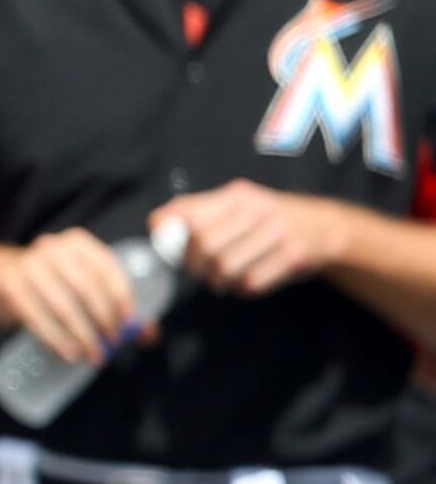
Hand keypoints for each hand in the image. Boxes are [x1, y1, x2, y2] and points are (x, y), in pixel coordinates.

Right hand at [0, 225, 142, 365]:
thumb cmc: (52, 285)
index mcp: (77, 243)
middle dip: (103, 320)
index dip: (121, 296)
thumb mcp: (81, 286)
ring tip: (93, 356)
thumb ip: (115, 306)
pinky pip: (36, 317)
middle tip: (112, 345)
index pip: (107, 268)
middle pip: (86, 288)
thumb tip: (148, 333)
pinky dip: (55, 339)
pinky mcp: (9, 286)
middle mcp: (52, 248)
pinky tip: (68, 354)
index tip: (129, 323)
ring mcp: (27, 265)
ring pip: (63, 305)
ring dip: (82, 335)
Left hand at [153, 183, 357, 296]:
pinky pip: (251, 281)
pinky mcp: (294, 256)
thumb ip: (200, 211)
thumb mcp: (239, 204)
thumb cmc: (269, 219)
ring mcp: (278, 233)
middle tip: (200, 271)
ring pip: (226, 267)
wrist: (326, 227)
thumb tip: (156, 224)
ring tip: (223, 279)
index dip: (169, 235)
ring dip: (218, 281)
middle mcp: (258, 210)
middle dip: (195, 265)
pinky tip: (247, 281)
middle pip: (205, 244)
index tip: (169, 248)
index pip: (188, 213)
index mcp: (238, 195)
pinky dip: (242, 288)